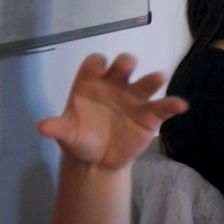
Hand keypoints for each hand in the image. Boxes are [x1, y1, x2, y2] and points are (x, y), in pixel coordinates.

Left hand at [38, 53, 180, 169]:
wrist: (97, 160)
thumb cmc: (80, 138)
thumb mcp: (67, 134)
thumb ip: (58, 128)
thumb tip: (43, 127)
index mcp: (90, 84)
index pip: (94, 64)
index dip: (96, 64)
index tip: (97, 69)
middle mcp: (115, 85)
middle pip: (122, 66)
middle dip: (125, 63)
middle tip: (125, 66)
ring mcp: (134, 99)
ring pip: (145, 82)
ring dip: (152, 78)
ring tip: (159, 77)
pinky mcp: (149, 115)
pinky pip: (162, 107)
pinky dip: (172, 104)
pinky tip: (180, 105)